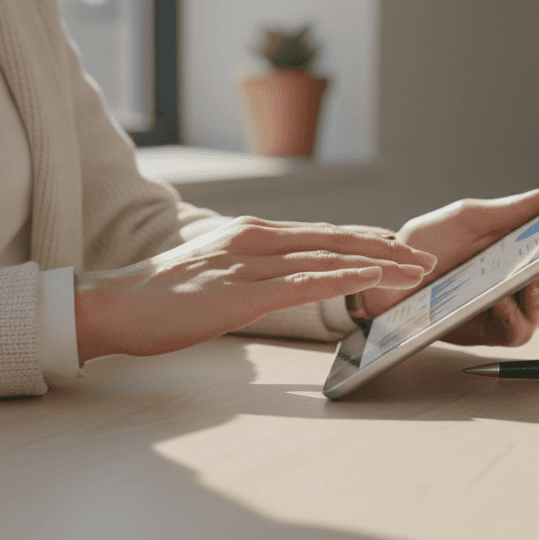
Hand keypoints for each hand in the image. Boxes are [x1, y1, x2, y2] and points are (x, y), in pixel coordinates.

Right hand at [74, 217, 436, 360]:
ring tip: (414, 272)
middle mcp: (255, 239)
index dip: (365, 240)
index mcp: (251, 234)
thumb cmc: (162, 297)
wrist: (114, 305)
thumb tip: (285, 281)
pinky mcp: (240, 293)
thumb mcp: (218, 273)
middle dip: (385, 249)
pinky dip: (342, 280)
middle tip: (425, 259)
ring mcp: (248, 263)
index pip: (321, 234)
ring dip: (378, 264)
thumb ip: (254, 271)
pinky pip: (302, 283)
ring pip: (327, 258)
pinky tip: (371, 281)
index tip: (401, 246)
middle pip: (334, 240)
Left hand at [358, 184, 538, 346]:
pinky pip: (520, 331)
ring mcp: (506, 307)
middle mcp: (517, 278)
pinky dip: (516, 315)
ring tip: (528, 280)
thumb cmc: (427, 244)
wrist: (388, 277)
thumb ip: (514, 209)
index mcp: (517, 246)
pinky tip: (501, 300)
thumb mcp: (470, 218)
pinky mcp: (489, 332)